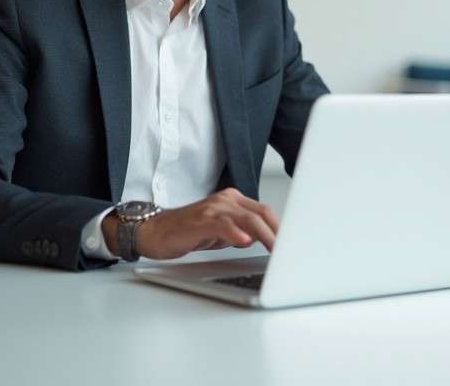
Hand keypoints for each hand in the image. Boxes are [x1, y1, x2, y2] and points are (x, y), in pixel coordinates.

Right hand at [104, 188, 279, 260]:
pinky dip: (235, 232)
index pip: (265, 212)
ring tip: (276, 248)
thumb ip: (241, 234)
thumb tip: (258, 239)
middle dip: (278, 233)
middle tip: (290, 250)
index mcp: (234, 201)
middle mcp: (226, 200)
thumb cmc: (188, 231)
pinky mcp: (201, 220)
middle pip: (261, 213)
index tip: (293, 243)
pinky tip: (244, 240)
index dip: (281, 228)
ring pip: (247, 218)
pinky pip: (223, 225)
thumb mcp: (221, 234)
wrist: (156, 231)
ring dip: (265, 235)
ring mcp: (214, 209)